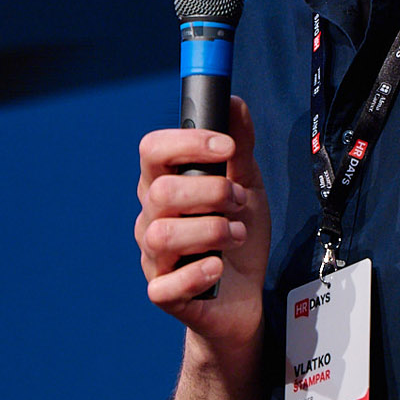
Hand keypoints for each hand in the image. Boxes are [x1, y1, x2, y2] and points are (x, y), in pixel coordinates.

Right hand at [135, 96, 271, 351]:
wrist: (245, 297)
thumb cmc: (238, 238)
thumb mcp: (248, 186)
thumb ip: (240, 147)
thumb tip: (233, 101)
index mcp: (165, 186)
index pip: (152, 150)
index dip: (188, 142)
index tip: (226, 146)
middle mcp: (152, 218)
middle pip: (160, 191)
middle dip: (210, 191)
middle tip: (238, 201)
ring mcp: (153, 257)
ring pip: (163, 235)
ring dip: (212, 230)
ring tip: (237, 234)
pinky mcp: (163, 293)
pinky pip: (166, 285)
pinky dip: (198, 272)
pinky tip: (218, 266)